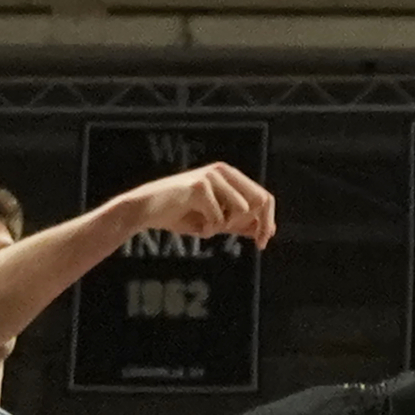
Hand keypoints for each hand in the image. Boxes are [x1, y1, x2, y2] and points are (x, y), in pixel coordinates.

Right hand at [119, 161, 277, 249]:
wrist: (145, 210)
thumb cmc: (179, 214)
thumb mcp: (214, 220)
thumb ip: (238, 222)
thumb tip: (266, 230)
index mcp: (229, 175)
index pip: (263, 196)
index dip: (268, 221)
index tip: (264, 242)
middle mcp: (223, 171)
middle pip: (260, 200)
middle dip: (257, 225)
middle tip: (253, 243)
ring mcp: (212, 177)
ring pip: (241, 210)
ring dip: (225, 227)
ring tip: (205, 227)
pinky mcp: (200, 187)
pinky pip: (218, 218)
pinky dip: (208, 229)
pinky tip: (194, 225)